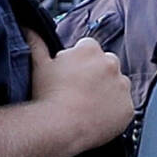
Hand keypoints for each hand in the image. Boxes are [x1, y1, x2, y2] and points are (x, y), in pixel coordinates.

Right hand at [30, 34, 132, 153]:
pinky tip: (98, 118)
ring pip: (118, 85)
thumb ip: (37, 43)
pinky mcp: (128, 108)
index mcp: (90, 49)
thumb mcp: (39, 65)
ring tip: (89, 105)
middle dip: (97, 74)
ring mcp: (121, 86)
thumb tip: (29, 29)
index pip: (89, 48)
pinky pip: (124, 107)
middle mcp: (110, 63)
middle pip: (106, 64)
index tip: (72, 75)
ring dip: (108, 91)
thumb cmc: (48, 96)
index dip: (80, 62)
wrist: (60, 128)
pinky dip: (115, 111)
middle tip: (80, 90)